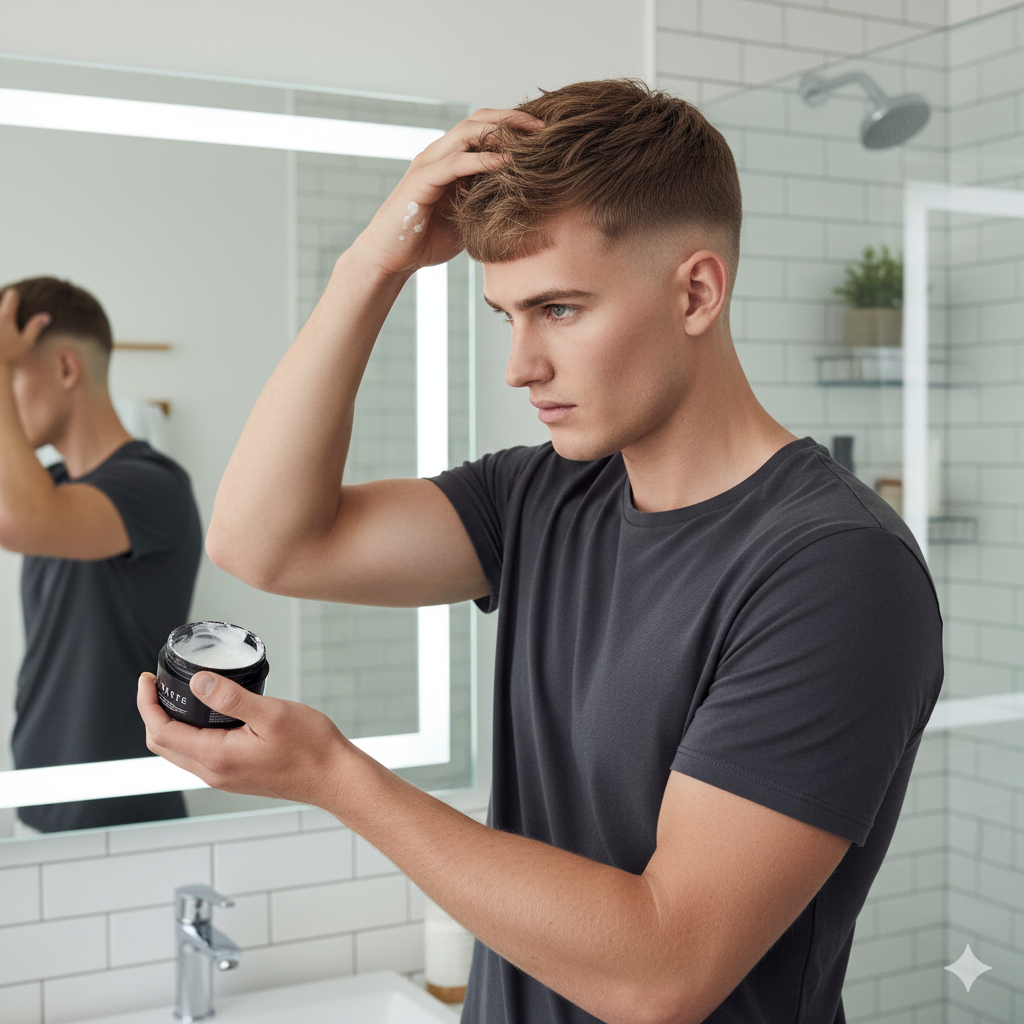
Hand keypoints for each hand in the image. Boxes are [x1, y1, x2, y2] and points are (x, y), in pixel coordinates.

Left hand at [0, 288, 50, 366]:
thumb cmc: (9, 357)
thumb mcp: (26, 343)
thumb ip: (35, 327)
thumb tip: (46, 315)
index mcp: (5, 318)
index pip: (12, 296)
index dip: (15, 297)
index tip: (16, 300)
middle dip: (3, 307)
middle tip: (8, 324)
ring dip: (1, 318)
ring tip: (4, 333)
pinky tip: (0, 336)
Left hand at [138, 670, 352, 807]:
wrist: (334, 777)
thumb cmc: (311, 748)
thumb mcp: (272, 713)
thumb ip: (231, 698)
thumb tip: (198, 683)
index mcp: (217, 757)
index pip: (161, 732)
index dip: (147, 704)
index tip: (147, 680)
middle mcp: (215, 772)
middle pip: (163, 745)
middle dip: (153, 713)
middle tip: (157, 684)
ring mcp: (226, 777)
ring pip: (180, 752)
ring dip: (171, 724)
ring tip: (180, 695)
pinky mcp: (237, 775)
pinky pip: (200, 756)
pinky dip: (191, 734)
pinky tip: (209, 715)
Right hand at [351, 108, 543, 279]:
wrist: (391, 259)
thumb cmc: (427, 241)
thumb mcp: (468, 218)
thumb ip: (488, 203)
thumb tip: (523, 205)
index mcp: (450, 159)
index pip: (484, 128)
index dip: (514, 125)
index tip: (546, 132)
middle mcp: (438, 154)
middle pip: (479, 120)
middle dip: (513, 119)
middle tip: (545, 127)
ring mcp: (428, 164)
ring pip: (468, 132)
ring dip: (502, 131)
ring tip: (532, 138)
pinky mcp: (421, 181)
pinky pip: (456, 162)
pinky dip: (483, 160)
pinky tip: (507, 162)